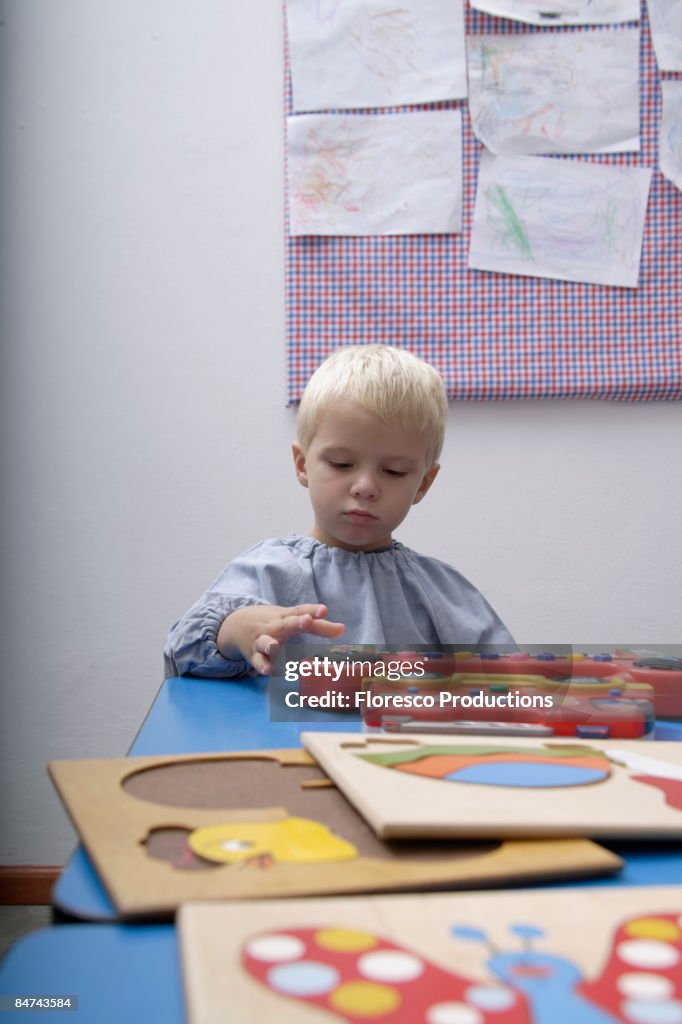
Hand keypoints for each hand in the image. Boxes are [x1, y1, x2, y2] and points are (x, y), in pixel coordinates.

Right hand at [217, 604, 344, 674]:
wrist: (236, 625)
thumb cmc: (273, 623)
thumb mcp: (292, 620)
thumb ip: (318, 627)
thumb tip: (343, 629)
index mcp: (286, 616)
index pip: (301, 611)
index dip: (313, 610)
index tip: (324, 610)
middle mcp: (274, 626)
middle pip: (285, 623)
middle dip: (296, 622)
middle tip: (306, 620)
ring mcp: (262, 640)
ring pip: (266, 641)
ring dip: (271, 644)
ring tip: (275, 646)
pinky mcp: (254, 654)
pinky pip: (257, 660)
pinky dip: (262, 665)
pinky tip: (269, 670)